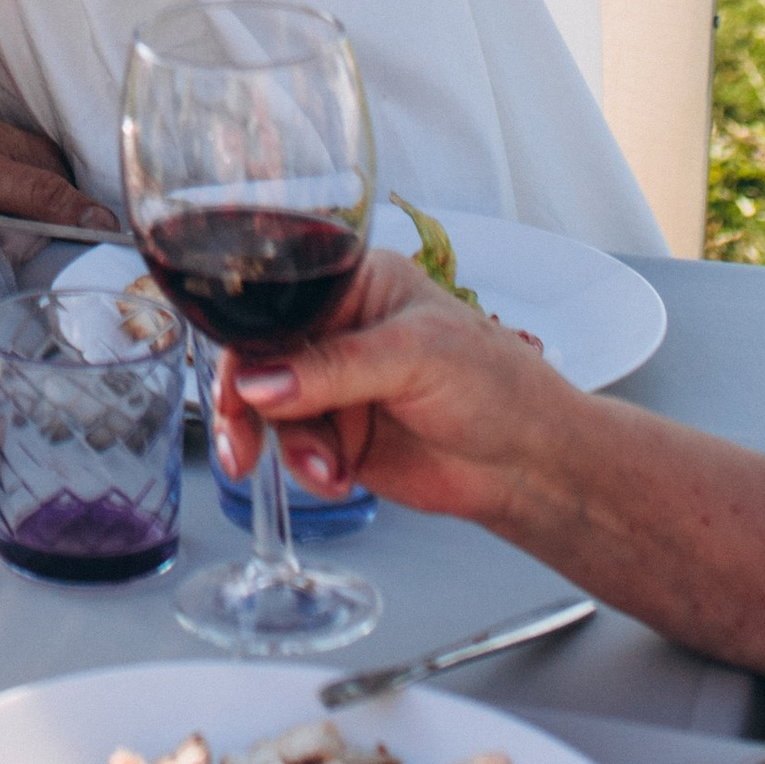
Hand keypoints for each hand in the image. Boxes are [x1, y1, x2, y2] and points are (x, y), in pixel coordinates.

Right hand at [207, 247, 580, 517]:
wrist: (531, 467)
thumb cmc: (497, 385)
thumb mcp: (415, 357)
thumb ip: (334, 369)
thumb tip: (260, 384)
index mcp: (352, 284)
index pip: (275, 299)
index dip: (245, 339)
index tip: (232, 383)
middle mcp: (335, 330)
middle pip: (258, 356)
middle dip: (244, 402)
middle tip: (240, 444)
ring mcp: (333, 385)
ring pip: (269, 408)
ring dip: (288, 445)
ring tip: (326, 471)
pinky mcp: (338, 436)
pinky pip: (293, 448)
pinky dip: (306, 468)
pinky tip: (338, 479)